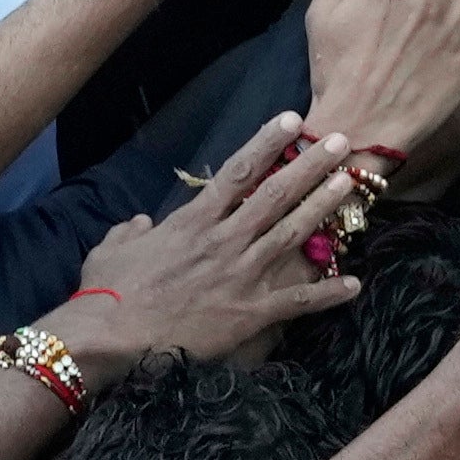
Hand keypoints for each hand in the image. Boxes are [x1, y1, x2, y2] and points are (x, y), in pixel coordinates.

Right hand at [54, 114, 364, 367]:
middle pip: (276, 195)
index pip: (238, 173)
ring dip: (324, 208)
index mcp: (193, 223)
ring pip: (292, 234)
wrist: (107, 339)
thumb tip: (142, 222)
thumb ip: (131, 230)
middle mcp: (224, 241)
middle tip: (341, 143)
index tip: (292, 121)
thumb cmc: (105, 293)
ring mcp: (240, 276)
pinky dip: (328, 293)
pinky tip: (355, 284)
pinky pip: (297, 301)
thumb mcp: (112, 249)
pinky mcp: (250, 313)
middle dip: (311, 166)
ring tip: (350, 185)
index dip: (267, 144)